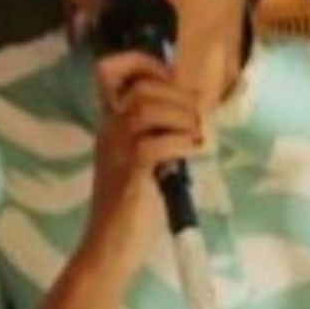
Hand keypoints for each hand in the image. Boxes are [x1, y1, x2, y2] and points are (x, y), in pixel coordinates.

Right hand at [82, 51, 206, 278]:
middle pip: (143, 88)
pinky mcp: (130, 170)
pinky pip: (158, 141)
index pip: (110, 72)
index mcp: (111, 124)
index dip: (142, 63)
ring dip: (184, 119)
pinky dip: (184, 143)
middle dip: (180, 98)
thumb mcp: (152, 158)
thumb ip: (166, 129)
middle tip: (196, 124)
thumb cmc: (135, 205)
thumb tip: (200, 102)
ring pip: (149, 109)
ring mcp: (116, 149)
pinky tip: (191, 155)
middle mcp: (109, 131)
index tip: (170, 76)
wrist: (112, 245)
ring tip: (195, 140)